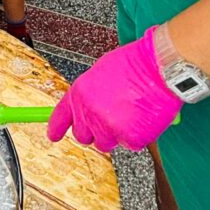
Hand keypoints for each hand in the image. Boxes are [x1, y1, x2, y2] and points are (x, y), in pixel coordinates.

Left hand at [47, 28, 182, 152]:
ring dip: (116, 134)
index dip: (55, 128)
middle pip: (83, 136)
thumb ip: (90, 94)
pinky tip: (142, 117)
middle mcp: (89, 113)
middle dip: (94, 131)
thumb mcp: (100, 73)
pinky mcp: (129, 138)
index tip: (52, 136)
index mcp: (79, 93)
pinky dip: (136, 136)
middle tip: (109, 120)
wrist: (156, 68)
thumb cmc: (133, 64)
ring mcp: (109, 128)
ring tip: (129, 114)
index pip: (60, 116)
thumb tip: (89, 106)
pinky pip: (130, 145)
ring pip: (106, 143)